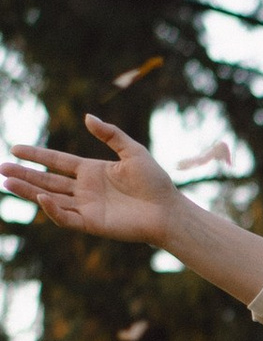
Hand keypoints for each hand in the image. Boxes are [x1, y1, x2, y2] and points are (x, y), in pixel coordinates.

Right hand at [4, 113, 186, 244]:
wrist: (168, 210)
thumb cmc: (155, 181)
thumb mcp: (133, 151)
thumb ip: (110, 134)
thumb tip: (87, 118)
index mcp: (92, 171)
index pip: (57, 161)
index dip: (36, 155)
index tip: (15, 148)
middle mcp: (85, 189)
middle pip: (47, 180)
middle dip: (24, 175)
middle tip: (1, 169)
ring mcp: (87, 207)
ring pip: (50, 198)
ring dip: (29, 191)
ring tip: (7, 183)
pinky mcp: (92, 223)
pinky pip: (66, 216)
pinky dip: (52, 209)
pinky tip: (41, 196)